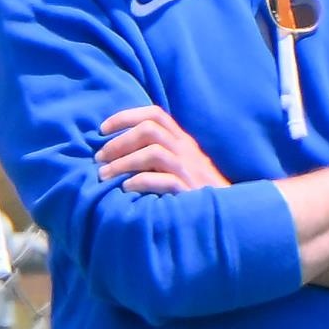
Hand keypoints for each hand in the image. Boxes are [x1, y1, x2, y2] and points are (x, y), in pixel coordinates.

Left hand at [97, 106, 228, 194]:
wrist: (230, 213)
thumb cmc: (196, 192)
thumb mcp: (180, 166)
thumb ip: (158, 155)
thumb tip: (117, 152)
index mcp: (183, 141)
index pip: (154, 115)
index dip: (126, 116)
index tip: (102, 129)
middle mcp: (186, 150)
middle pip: (150, 129)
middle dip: (119, 141)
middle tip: (99, 158)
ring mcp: (190, 169)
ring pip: (153, 152)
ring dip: (123, 162)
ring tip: (104, 175)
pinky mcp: (190, 191)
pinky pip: (162, 180)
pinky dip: (139, 182)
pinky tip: (125, 189)